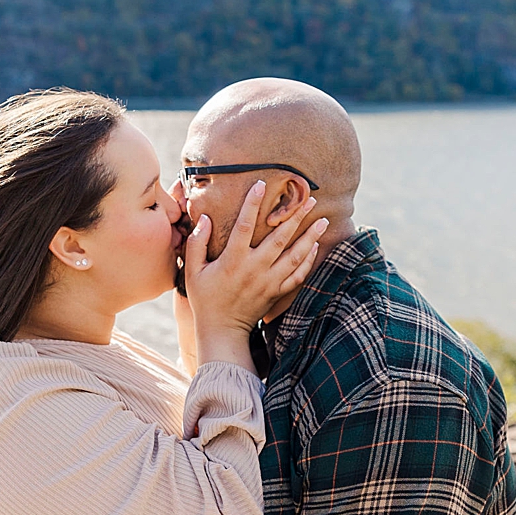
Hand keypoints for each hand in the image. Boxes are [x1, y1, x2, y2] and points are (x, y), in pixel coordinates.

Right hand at [179, 181, 326, 360]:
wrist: (222, 330)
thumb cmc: (205, 298)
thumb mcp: (193, 271)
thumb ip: (197, 243)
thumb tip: (205, 218)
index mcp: (232, 261)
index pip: (244, 226)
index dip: (252, 204)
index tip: (261, 184)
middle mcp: (254, 269)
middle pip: (280, 238)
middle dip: (296, 217)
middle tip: (310, 199)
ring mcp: (269, 281)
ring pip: (295, 256)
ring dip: (310, 237)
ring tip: (323, 220)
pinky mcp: (277, 292)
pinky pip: (298, 275)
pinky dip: (309, 260)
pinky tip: (315, 247)